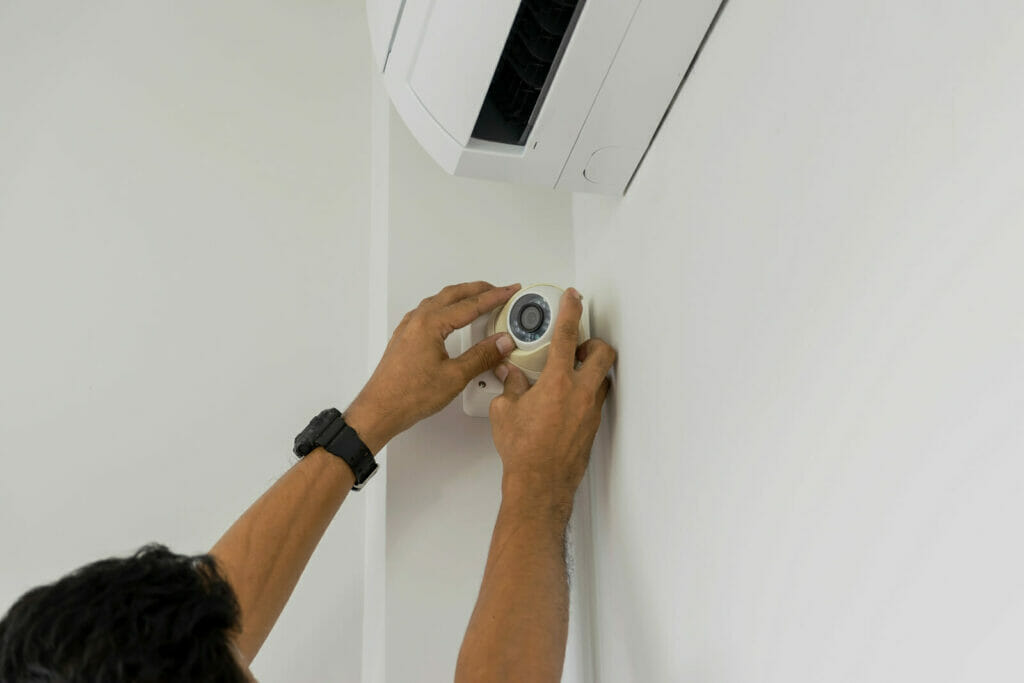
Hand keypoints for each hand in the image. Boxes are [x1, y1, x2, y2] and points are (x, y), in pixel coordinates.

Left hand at [345, 281, 520, 452]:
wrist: (380, 409)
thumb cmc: (408, 395)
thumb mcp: (454, 376)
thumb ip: (482, 356)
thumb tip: (501, 343)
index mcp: (430, 324)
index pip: (470, 305)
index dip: (494, 297)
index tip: (509, 291)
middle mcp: (417, 320)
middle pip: (453, 294)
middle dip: (478, 289)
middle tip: (498, 290)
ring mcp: (409, 328)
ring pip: (439, 301)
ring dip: (461, 297)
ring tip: (479, 300)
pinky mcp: (405, 338)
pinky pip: (428, 312)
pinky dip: (446, 308)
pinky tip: (451, 317)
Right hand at [489, 288, 616, 515]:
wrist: (540, 483)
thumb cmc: (523, 451)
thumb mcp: (505, 411)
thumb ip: (510, 385)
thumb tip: (509, 374)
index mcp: (558, 383)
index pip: (567, 336)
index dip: (571, 311)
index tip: (573, 298)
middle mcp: (580, 394)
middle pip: (603, 353)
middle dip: (594, 342)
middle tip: (579, 344)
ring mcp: (591, 411)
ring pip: (603, 377)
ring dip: (592, 368)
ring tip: (572, 372)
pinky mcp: (593, 426)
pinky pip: (596, 399)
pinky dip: (586, 392)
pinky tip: (567, 400)